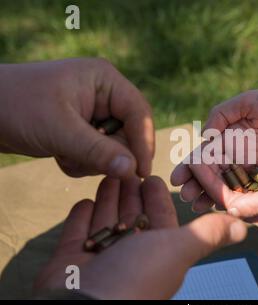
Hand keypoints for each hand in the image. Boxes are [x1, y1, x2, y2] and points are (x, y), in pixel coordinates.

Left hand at [0, 58, 153, 178]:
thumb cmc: (16, 106)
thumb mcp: (60, 130)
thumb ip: (99, 151)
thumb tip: (133, 171)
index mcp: (105, 80)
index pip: (140, 113)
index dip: (144, 143)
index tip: (142, 173)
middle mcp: (104, 95)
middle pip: (129, 134)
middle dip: (108, 154)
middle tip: (81, 159)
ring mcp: (93, 113)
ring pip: (113, 148)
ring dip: (91, 160)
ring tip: (64, 154)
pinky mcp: (82, 129)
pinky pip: (97, 153)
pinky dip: (81, 161)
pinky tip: (60, 155)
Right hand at [34, 176, 246, 298]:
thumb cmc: (136, 276)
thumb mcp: (179, 249)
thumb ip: (208, 235)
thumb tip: (244, 229)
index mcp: (158, 253)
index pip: (159, 218)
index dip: (157, 198)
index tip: (152, 176)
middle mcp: (130, 257)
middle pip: (132, 217)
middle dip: (131, 193)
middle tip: (126, 168)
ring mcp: (99, 259)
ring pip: (106, 221)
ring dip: (108, 199)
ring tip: (107, 174)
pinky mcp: (70, 261)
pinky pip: (77, 233)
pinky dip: (82, 217)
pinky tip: (85, 200)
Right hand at [171, 86, 257, 211]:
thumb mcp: (248, 100)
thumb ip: (222, 114)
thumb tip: (204, 138)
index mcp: (229, 134)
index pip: (203, 154)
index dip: (189, 167)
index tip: (178, 179)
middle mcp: (237, 151)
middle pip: (211, 173)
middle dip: (196, 185)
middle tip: (186, 198)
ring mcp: (252, 164)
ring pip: (227, 184)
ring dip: (212, 196)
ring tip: (199, 207)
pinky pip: (249, 190)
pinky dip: (237, 199)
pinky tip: (227, 208)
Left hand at [186, 150, 257, 234]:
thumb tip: (229, 209)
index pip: (231, 206)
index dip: (211, 186)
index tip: (195, 166)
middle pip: (229, 200)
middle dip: (208, 182)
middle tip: (188, 165)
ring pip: (234, 191)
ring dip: (217, 176)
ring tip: (197, 160)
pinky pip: (244, 185)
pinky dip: (232, 172)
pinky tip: (219, 158)